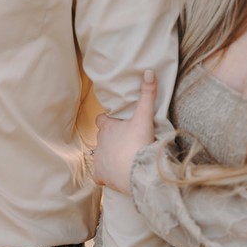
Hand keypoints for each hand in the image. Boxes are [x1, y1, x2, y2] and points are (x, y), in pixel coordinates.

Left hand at [92, 70, 156, 194]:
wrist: (137, 172)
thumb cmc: (138, 143)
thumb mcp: (144, 117)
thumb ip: (147, 94)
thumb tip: (148, 71)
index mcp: (107, 128)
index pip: (101, 120)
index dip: (108, 121)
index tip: (117, 124)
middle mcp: (99, 143)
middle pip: (101, 138)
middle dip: (110, 140)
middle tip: (125, 142)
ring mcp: (98, 160)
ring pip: (100, 156)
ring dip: (108, 156)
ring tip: (122, 159)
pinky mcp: (100, 175)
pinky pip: (98, 175)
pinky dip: (105, 175)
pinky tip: (113, 175)